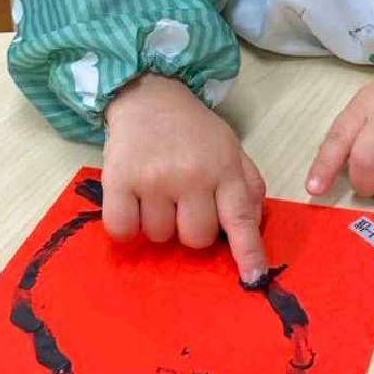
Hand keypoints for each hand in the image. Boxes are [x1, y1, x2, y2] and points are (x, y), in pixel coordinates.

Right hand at [103, 75, 267, 283]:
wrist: (150, 95)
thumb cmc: (194, 131)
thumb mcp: (230, 149)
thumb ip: (246, 187)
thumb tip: (251, 228)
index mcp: (224, 168)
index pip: (240, 219)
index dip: (248, 252)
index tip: (254, 278)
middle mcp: (192, 175)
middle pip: (195, 238)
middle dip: (190, 227)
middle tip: (183, 201)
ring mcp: (154, 179)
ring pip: (160, 237)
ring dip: (159, 222)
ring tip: (157, 191)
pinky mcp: (119, 180)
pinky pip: (123, 229)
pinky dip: (126, 225)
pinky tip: (132, 203)